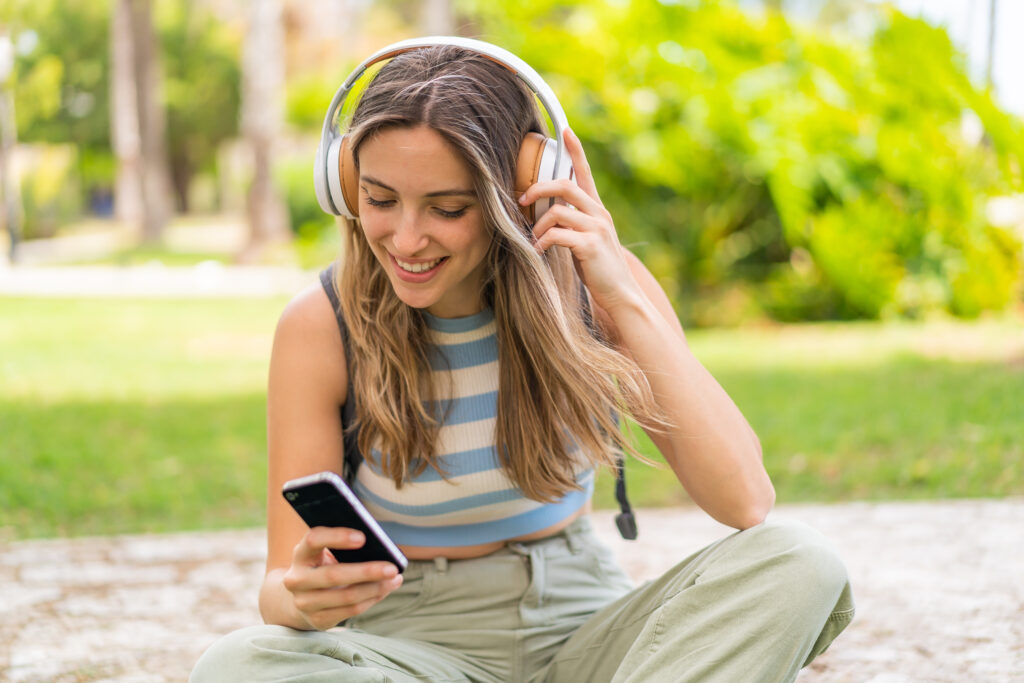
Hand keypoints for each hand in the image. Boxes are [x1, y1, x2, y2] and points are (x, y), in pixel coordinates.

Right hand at [282, 526, 402, 630]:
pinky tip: (385, 589)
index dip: (337, 537)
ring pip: (346, 597)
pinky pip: (351, 611)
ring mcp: (305, 603)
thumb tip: (381, 547)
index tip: (363, 538)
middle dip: (367, 571)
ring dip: (375, 588)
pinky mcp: (317, 620)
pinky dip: (372, 599)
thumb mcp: (325, 552)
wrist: (300, 599)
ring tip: (395, 578)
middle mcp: (297, 579)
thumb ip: (344, 546)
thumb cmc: (323, 565)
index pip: (314, 540)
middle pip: (334, 575)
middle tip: (393, 567)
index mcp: (300, 554)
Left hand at [519, 128, 643, 314]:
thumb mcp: (587, 239)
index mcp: (597, 209)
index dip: (576, 150)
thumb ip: (573, 222)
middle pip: (564, 185)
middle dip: (538, 188)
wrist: (621, 294)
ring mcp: (597, 228)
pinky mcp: (590, 245)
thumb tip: (547, 214)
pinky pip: (557, 235)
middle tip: (521, 200)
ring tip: (532, 240)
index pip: (585, 172)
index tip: (566, 130)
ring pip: (557, 211)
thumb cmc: (599, 269)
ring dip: (538, 225)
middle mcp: (599, 213)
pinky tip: (538, 253)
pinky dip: (542, 242)